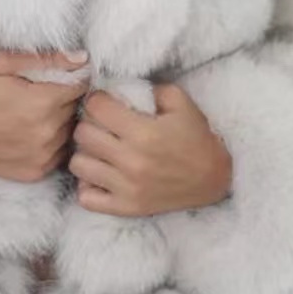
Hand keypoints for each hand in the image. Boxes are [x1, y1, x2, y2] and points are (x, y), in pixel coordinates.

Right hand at [0, 49, 89, 182]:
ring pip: (68, 132)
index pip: (80, 87)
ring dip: (60, 121)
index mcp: (42, 103)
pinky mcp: (32, 173)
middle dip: (65, 98)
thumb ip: (46, 59)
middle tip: (43, 91)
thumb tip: (81, 57)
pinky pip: (58, 154)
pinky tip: (31, 132)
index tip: (61, 75)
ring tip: (35, 112)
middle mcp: (46, 133)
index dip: (73, 78)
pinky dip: (51, 142)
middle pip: (75, 110)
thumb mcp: (1, 62)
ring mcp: (40, 157)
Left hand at [69, 83, 232, 216]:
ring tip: (100, 149)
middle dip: (90, 123)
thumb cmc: (195, 136)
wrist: (214, 178)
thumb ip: (149, 88)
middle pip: (82, 133)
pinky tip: (101, 174)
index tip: (105, 102)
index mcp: (143, 132)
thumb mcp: (179, 101)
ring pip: (78, 164)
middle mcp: (131, 161)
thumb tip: (119, 86)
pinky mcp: (126, 208)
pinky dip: (89, 185)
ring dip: (86, 152)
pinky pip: (86, 198)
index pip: (96, 107)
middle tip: (102, 124)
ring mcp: (126, 188)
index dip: (98, 99)